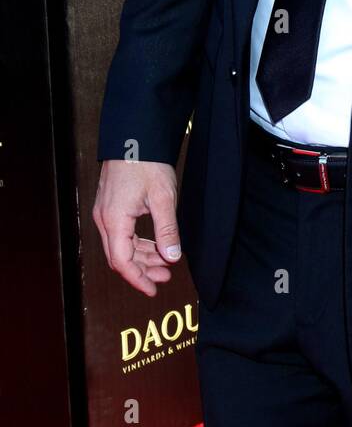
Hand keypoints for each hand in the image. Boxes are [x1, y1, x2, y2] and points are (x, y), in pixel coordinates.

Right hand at [92, 159, 181, 296]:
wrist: (135, 136)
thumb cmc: (147, 163)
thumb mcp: (163, 198)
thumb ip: (167, 230)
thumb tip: (172, 257)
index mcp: (115, 220)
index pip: (122, 261)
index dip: (137, 279)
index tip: (153, 290)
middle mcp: (104, 219)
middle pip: (119, 256)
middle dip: (142, 270)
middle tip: (166, 276)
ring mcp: (105, 212)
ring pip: (121, 245)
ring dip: (142, 257)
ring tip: (165, 263)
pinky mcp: (110, 206)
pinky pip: (121, 233)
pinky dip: (138, 243)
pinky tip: (156, 245)